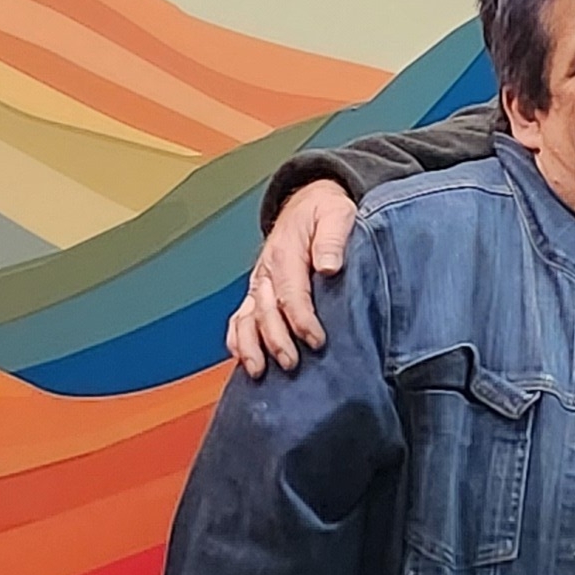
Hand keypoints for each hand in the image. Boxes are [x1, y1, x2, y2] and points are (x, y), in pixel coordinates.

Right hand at [226, 180, 357, 377]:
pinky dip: (237, 340)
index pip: (290, 292)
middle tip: (291, 363)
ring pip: (247, 318)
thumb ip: (332, 239)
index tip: (316, 340)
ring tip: (258, 370)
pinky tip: (244, 360)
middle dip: (276, 340)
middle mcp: (267, 270)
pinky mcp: (257, 292)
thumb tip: (328, 266)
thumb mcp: (336, 214)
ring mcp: (259, 283)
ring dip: (250, 345)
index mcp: (286, 253)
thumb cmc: (324, 211)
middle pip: (265, 311)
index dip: (301, 319)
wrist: (308, 203)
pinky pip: (240, 318)